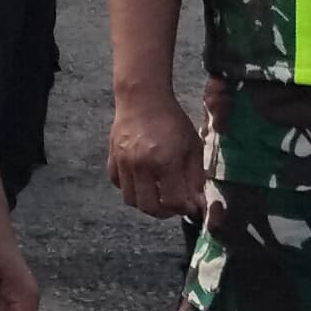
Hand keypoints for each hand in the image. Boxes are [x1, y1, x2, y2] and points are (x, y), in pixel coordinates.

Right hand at [107, 88, 205, 220]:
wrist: (142, 98)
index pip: (173, 202)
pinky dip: (130, 188)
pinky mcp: (111, 158)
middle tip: (174, 205)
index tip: (191, 206)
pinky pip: (118, 184)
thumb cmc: (172, 120)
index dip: (185, 209)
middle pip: (149, 207)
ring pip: (131, 200)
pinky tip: (141, 181)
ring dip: (146, 202)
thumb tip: (199, 203)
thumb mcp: (192, 146)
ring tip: (157, 194)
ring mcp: (123, 163)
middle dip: (165, 212)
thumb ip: (196, 177)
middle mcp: (141, 166)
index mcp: (165, 162)